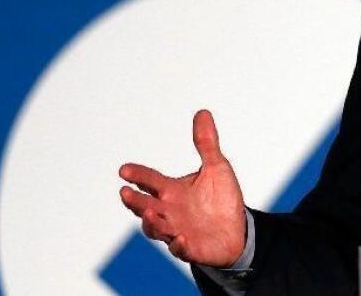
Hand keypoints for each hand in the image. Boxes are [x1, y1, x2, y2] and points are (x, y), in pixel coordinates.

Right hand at [118, 109, 246, 267]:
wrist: (237, 230)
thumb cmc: (221, 199)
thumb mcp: (216, 167)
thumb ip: (206, 143)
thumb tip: (203, 112)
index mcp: (172, 191)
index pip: (150, 181)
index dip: (138, 175)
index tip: (124, 169)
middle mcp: (169, 211)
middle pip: (145, 206)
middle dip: (135, 201)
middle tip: (125, 192)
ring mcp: (177, 231)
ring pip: (157, 229)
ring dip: (152, 222)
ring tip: (150, 213)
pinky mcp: (191, 248)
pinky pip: (182, 249)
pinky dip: (180, 245)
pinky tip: (182, 239)